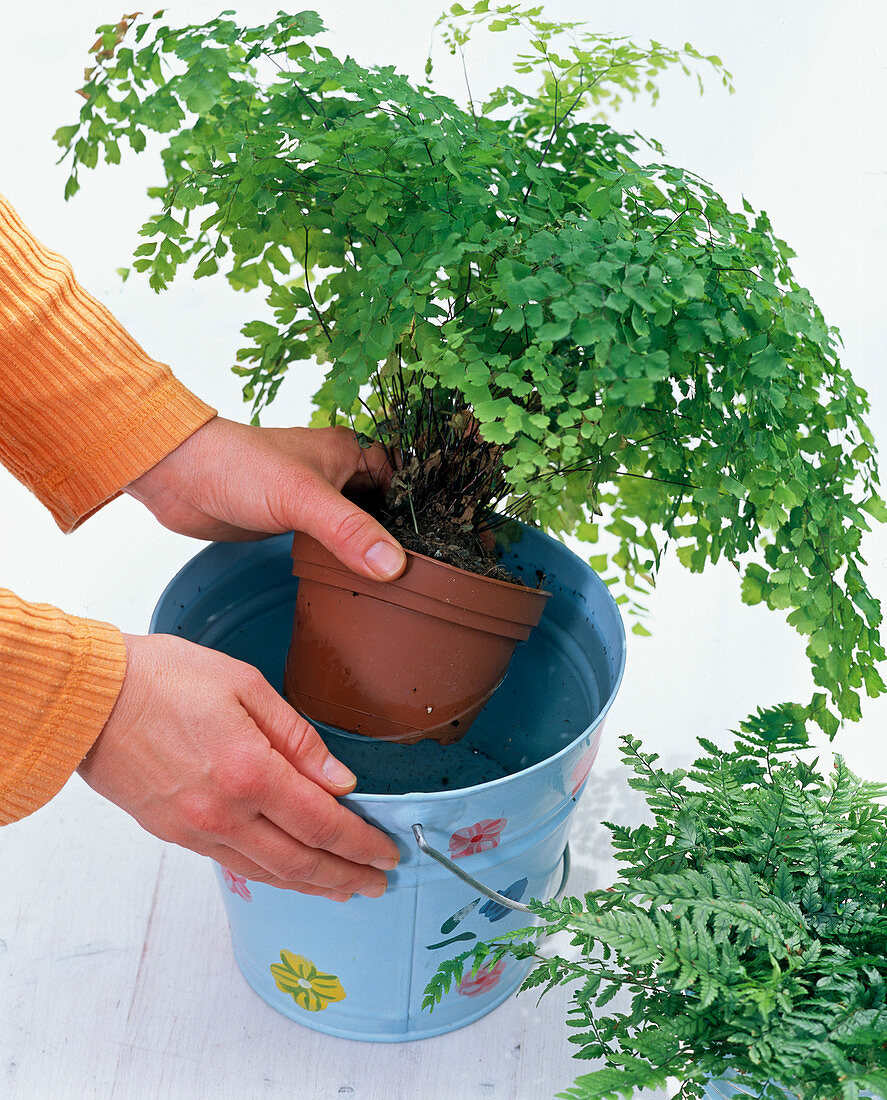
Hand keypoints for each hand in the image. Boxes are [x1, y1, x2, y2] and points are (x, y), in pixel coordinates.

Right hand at [78, 634, 400, 899]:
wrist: (90, 698)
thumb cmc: (164, 678)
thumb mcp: (245, 685)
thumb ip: (298, 737)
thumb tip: (341, 780)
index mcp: (251, 771)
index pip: (322, 823)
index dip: (360, 843)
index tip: (387, 852)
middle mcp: (225, 813)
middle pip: (301, 861)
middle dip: (347, 876)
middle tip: (378, 884)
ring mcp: (197, 830)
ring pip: (269, 872)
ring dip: (313, 886)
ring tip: (344, 890)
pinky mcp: (174, 834)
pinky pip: (234, 865)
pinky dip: (271, 875)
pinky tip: (289, 874)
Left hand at [125, 417, 405, 580]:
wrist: (176, 477)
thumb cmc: (235, 465)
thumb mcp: (302, 498)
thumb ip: (349, 531)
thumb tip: (393, 565)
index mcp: (349, 450)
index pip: (403, 480)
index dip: (421, 510)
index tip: (443, 544)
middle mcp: (336, 473)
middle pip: (384, 506)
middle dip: (399, 535)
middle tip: (424, 573)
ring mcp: (313, 499)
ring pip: (356, 526)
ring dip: (369, 550)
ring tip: (398, 583)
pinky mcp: (291, 523)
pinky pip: (330, 543)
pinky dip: (342, 559)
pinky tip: (353, 580)